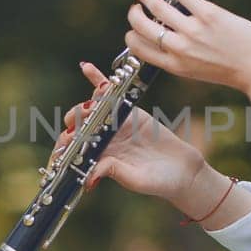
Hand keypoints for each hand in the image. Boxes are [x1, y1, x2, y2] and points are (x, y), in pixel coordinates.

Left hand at [49, 61, 205, 201]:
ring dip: (85, 105)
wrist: (185, 171)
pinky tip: (86, 67)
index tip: (67, 144)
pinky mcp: (129, 111)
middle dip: (74, 123)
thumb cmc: (160, 182)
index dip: (66, 146)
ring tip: (88, 107)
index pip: (74, 150)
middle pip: (79, 126)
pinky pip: (111, 94)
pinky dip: (98, 80)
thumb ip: (115, 171)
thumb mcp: (136, 180)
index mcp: (100, 158)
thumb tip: (92, 171)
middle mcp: (103, 140)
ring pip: (92, 108)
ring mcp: (115, 124)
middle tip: (78, 125)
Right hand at [123, 0, 250, 101]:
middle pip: (140, 27)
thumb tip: (167, 41)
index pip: (137, 49)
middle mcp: (180, 49)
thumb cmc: (234, 70)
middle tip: (137, 6)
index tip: (134, 27)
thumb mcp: (199, 71)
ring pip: (156, 7)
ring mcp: (193, 31)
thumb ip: (181, 58)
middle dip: (133, 14)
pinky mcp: (208, 14)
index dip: (131, 35)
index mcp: (175, 66)